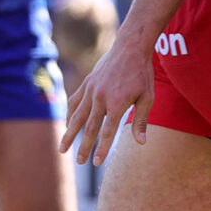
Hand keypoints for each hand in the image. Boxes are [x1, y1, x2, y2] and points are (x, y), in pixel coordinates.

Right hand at [61, 35, 152, 166]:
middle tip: (80, 162)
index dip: (102, 149)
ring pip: (76, 116)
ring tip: (62, 149)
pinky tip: (67, 126)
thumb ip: (140, 121)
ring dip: (69, 134)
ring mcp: (91, 90)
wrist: (130, 48)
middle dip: (83, 147)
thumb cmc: (142, 74)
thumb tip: (140, 143)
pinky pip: (74, 101)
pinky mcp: (86, 83)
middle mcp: (100, 97)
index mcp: (117, 103)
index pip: (108, 132)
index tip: (96, 163)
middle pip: (89, 127)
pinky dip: (69, 114)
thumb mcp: (147, 97)